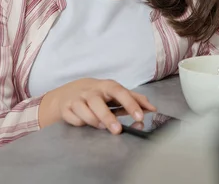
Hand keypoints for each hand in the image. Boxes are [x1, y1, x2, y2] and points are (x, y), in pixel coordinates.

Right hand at [38, 78, 156, 133]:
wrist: (68, 93)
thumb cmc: (97, 93)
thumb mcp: (115, 93)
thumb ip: (134, 99)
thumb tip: (152, 108)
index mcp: (106, 86)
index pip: (120, 92)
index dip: (130, 104)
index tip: (140, 117)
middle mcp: (91, 91)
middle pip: (98, 103)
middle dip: (108, 117)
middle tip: (118, 131)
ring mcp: (76, 99)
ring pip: (84, 111)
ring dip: (93, 121)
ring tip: (101, 127)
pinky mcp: (66, 108)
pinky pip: (73, 119)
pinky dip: (80, 123)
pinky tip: (84, 122)